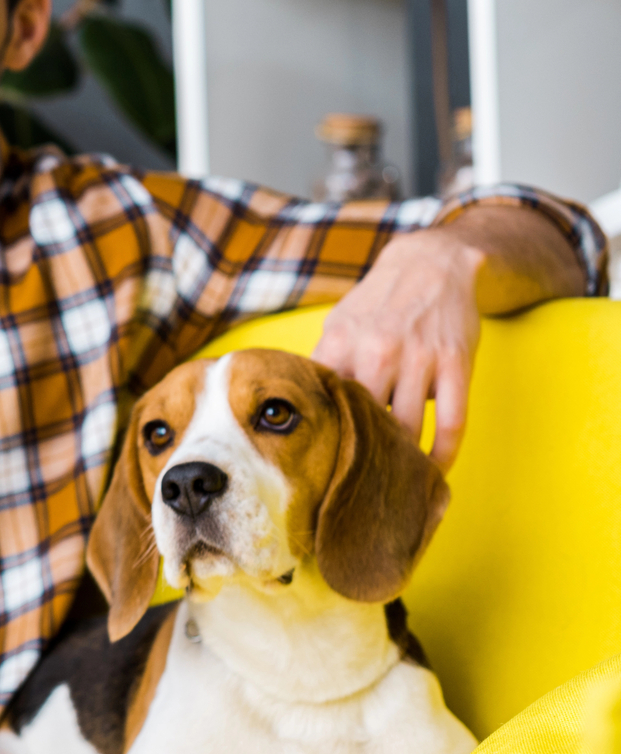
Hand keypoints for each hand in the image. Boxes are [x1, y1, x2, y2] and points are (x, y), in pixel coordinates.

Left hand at [311, 230, 482, 469]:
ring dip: (401, 461)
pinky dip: (444, 453)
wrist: (430, 263)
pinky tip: (434, 470)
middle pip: (364, 425)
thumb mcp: (339, 326)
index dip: (320, 444)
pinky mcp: (455, 363)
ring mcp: (419, 358)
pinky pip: (451, 421)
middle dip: (360, 460)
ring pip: (407, 429)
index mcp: (340, 346)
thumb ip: (324, 368)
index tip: (316, 474)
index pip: (323, 408)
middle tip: (354, 490)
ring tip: (393, 485)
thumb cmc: (376, 304)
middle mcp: (376, 353)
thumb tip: (298, 413)